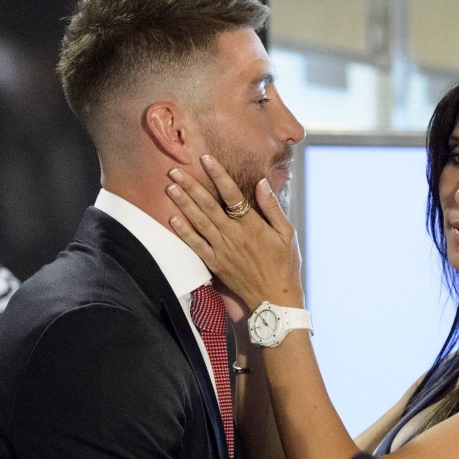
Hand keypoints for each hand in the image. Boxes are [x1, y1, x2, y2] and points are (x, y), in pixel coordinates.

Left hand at [166, 154, 303, 311]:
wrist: (274, 298)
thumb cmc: (284, 264)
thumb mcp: (287, 234)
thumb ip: (272, 208)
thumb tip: (261, 183)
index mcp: (253, 225)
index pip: (232, 195)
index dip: (218, 175)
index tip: (206, 159)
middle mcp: (234, 236)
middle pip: (209, 206)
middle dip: (191, 186)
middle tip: (175, 170)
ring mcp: (222, 250)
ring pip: (199, 222)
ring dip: (183, 204)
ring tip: (171, 187)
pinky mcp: (215, 264)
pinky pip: (196, 246)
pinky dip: (184, 232)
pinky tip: (173, 218)